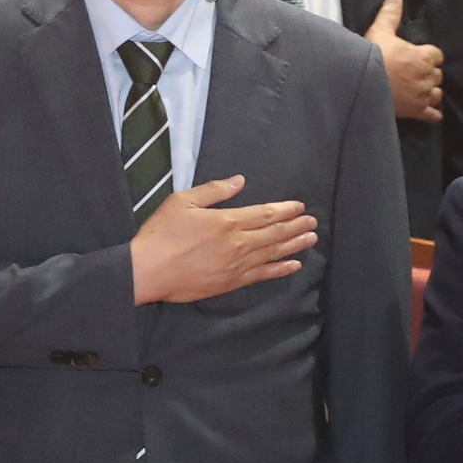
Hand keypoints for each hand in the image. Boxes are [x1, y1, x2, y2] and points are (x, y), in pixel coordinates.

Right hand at [130, 174, 316, 302]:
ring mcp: (237, 265)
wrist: (149, 270)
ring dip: (294, 245)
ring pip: (273, 253)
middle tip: (313, 222)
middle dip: (295, 226)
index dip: (285, 209)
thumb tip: (239, 180)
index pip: (264, 213)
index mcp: (228, 221)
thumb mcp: (182, 201)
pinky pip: (263, 275)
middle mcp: (239, 243)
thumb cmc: (162, 233)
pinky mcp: (232, 282)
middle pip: (275, 233)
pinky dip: (280, 269)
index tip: (300, 206)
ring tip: (311, 239)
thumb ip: (214, 191)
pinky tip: (293, 265)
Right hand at [363, 0, 441, 121]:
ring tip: (419, 90)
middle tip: (414, 73)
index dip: (428, 55)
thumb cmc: (373, 56)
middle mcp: (428, 76)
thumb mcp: (380, 31)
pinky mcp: (417, 111)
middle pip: (437, 75)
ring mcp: (424, 95)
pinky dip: (432, 113)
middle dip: (428, 74)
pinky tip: (428, 112)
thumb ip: (390, 15)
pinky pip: (432, 114)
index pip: (436, 55)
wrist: (365, 84)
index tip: (417, 56)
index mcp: (423, 57)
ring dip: (430, 92)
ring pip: (437, 94)